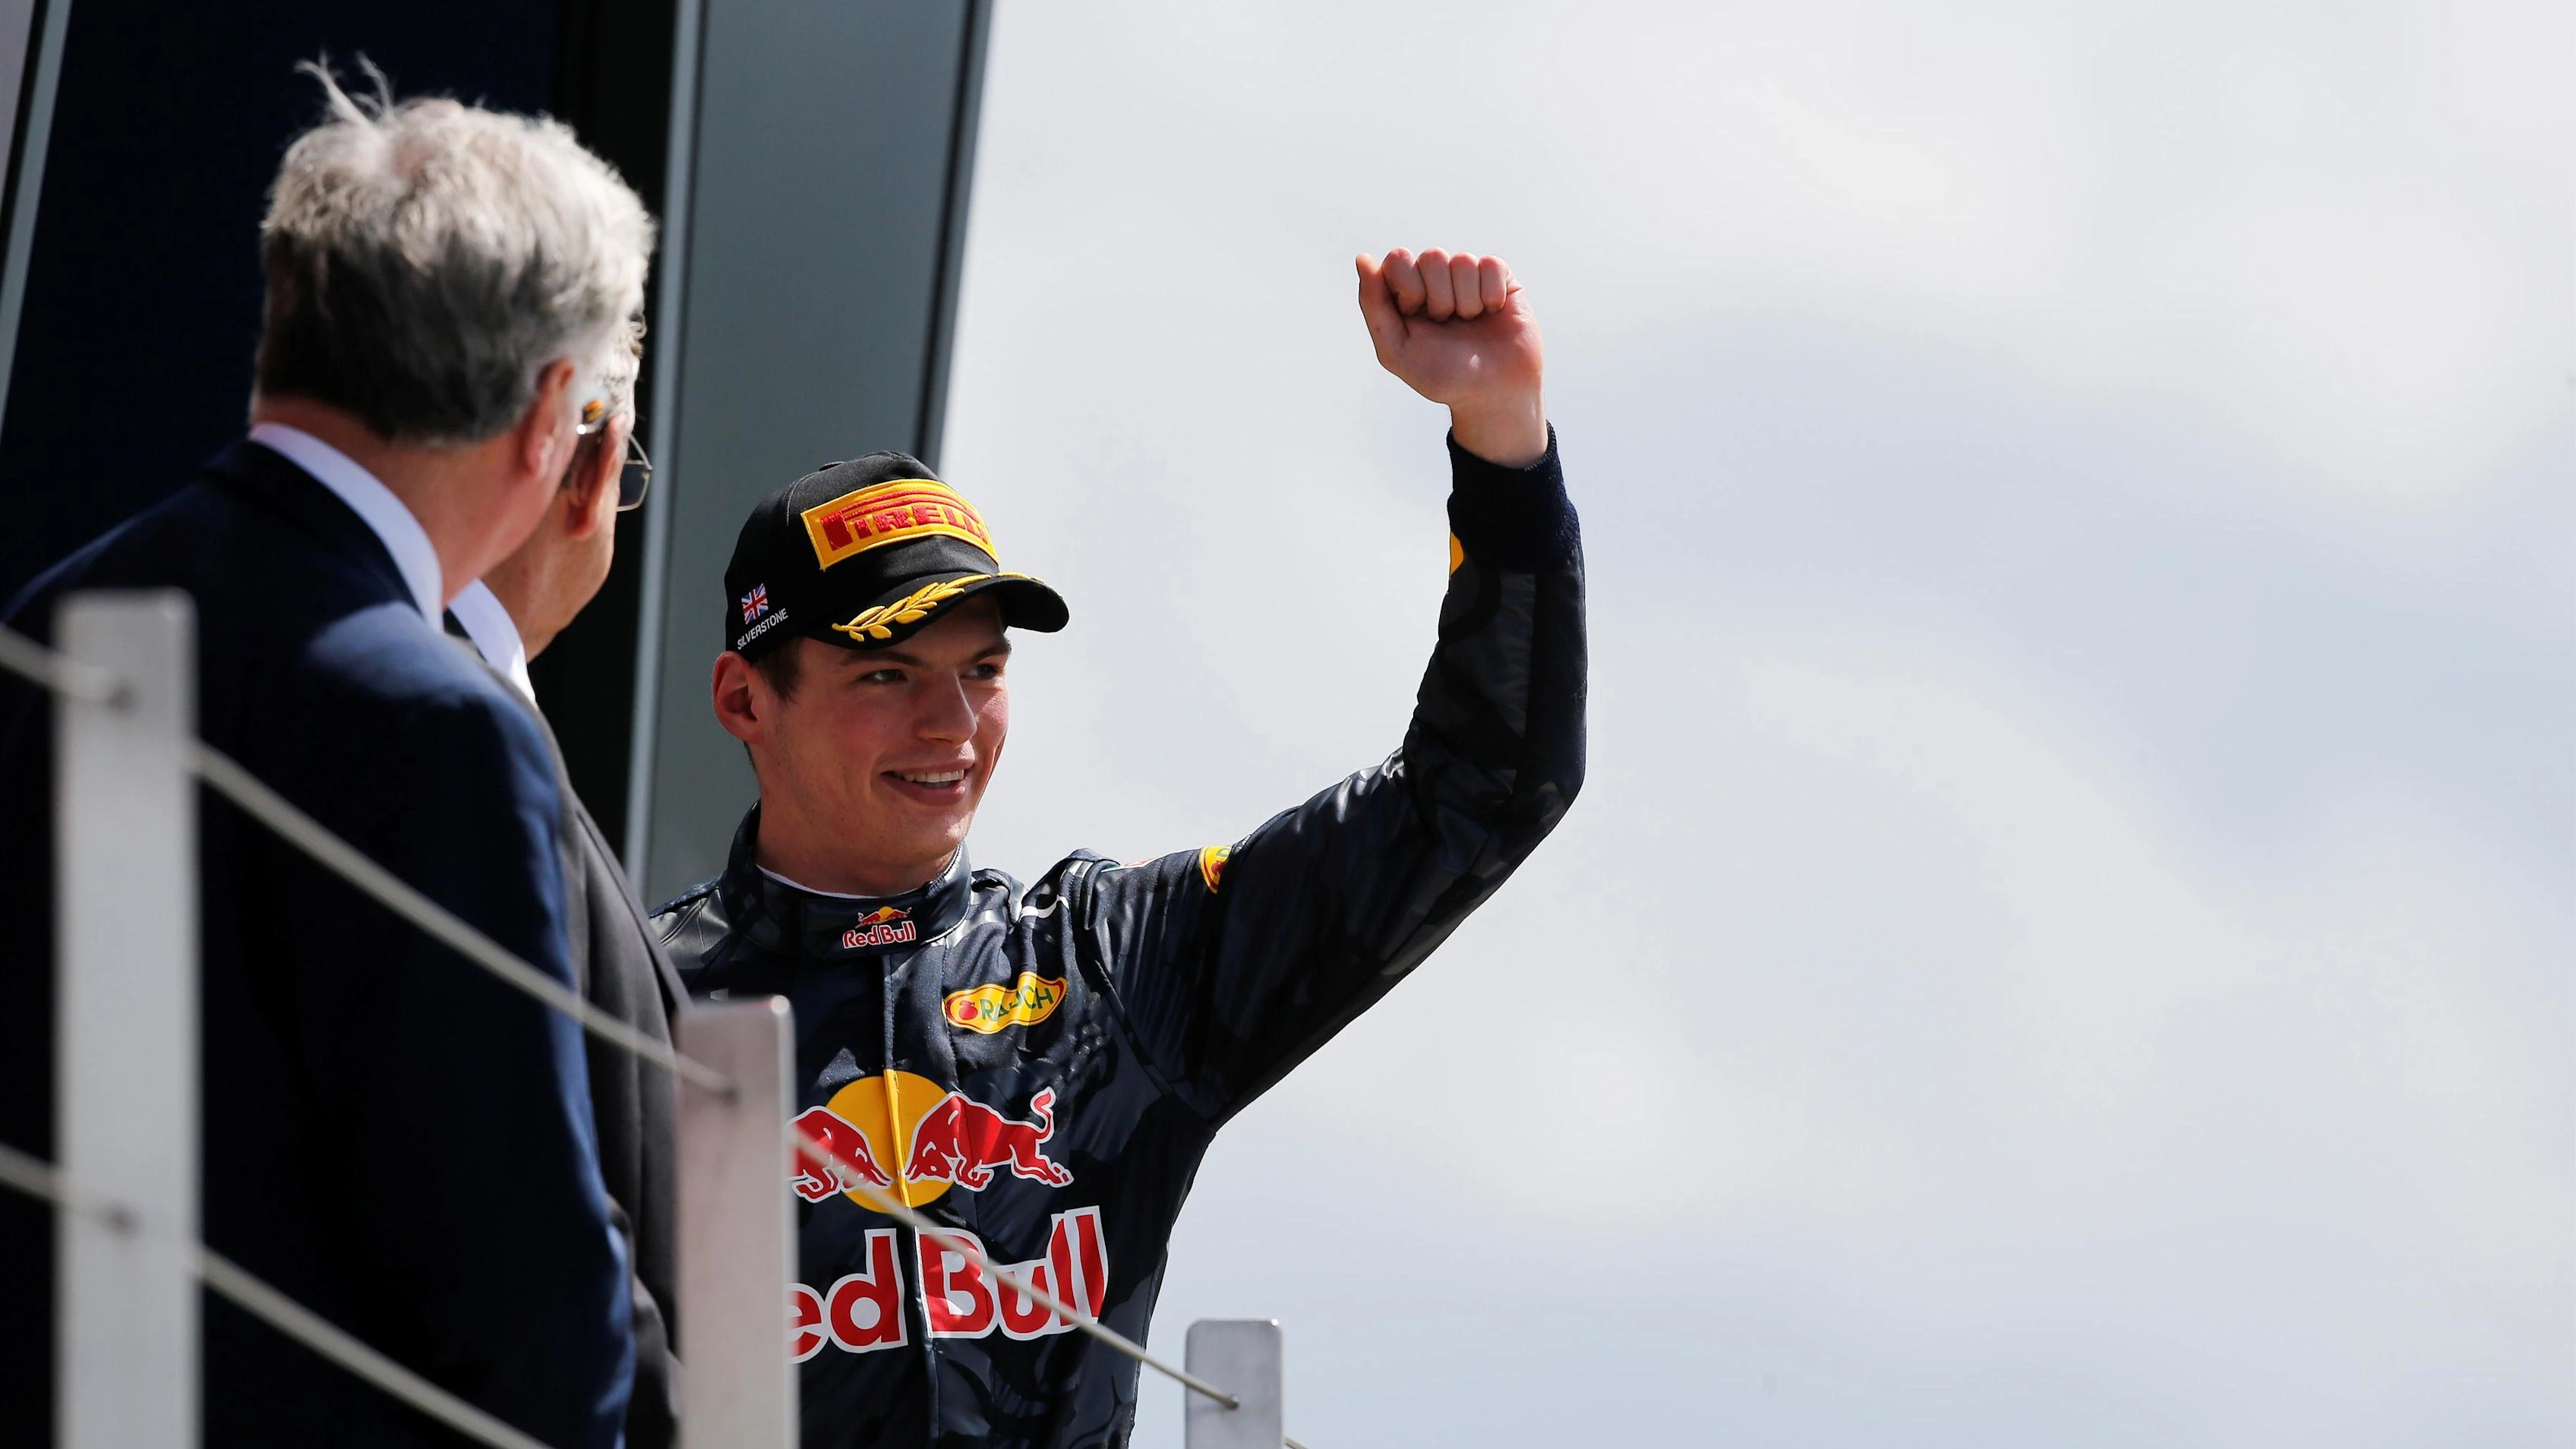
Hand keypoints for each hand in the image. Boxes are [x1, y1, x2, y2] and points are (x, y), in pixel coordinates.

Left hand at [1356, 248, 1546, 466]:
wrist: (1494, 394)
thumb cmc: (1443, 376)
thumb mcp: (1396, 350)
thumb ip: (1373, 304)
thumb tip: (1363, 258)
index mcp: (1405, 291)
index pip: (1398, 259)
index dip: (1408, 289)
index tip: (1416, 317)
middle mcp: (1435, 279)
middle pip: (1431, 257)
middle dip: (1439, 299)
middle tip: (1446, 325)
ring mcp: (1467, 275)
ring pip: (1463, 261)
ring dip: (1467, 303)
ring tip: (1470, 324)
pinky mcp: (1499, 276)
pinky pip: (1491, 264)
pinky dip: (1491, 295)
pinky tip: (1492, 313)